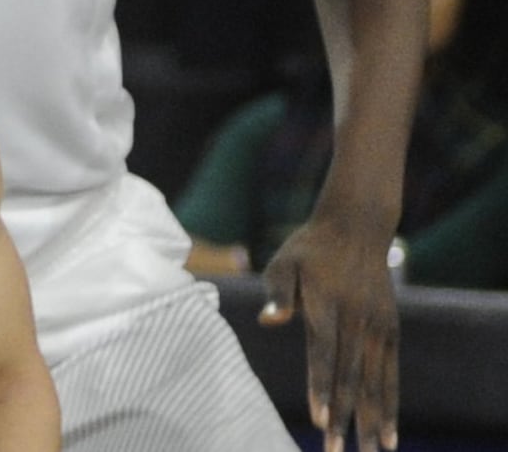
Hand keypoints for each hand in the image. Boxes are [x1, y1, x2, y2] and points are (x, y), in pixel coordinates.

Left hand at [259, 220, 398, 451]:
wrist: (356, 227)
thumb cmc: (308, 249)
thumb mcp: (283, 261)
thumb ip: (276, 291)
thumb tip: (267, 320)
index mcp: (326, 304)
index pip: (323, 352)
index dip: (320, 386)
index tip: (318, 419)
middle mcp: (356, 319)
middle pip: (350, 375)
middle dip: (343, 416)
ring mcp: (377, 327)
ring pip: (376, 381)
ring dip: (371, 419)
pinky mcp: (390, 332)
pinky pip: (391, 374)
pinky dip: (390, 405)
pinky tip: (387, 433)